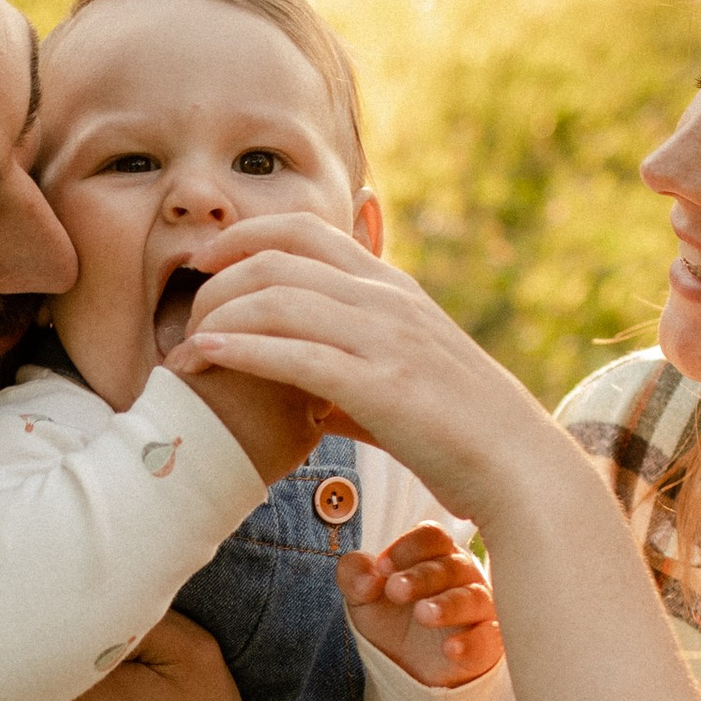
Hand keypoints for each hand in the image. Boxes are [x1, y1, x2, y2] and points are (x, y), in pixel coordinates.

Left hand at [170, 213, 553, 519]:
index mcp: (394, 289)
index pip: (306, 230)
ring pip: (280, 298)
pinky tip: (208, 356)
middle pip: (279, 257)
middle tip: (181, 314)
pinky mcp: (382, 386)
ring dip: (218, 317)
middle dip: (217, 280)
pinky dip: (242, 349)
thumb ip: (350, 381)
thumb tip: (306, 401)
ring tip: (184, 351)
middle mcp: (388, 301)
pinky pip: (296, 354)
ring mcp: (387, 339)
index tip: (204, 265)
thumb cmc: (461, 436)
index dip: (244, 236)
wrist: (519, 469)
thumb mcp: (403, 387)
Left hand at [341, 524, 503, 689]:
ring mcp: (479, 607)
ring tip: (423, 614)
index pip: (431, 537)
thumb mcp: (362, 597)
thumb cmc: (392, 619)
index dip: (407, 547)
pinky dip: (472, 643)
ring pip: (473, 598)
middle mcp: (462, 575)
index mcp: (434, 555)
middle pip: (450, 565)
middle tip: (395, 590)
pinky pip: (488, 638)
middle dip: (422, 576)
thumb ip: (354, 575)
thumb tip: (367, 576)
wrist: (408, 669)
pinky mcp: (488, 642)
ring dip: (448, 605)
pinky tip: (450, 648)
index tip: (382, 567)